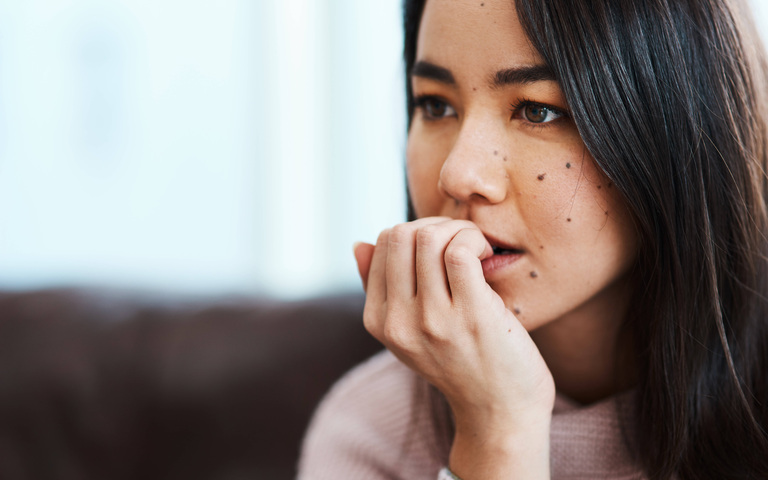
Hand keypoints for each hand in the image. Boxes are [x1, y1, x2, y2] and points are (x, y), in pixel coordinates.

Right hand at [354, 217, 553, 478]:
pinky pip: (460, 252)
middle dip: (436, 224)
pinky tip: (487, 257)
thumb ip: (382, 289)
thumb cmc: (461, 365)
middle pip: (401, 234)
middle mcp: (398, 322)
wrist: (500, 414)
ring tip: (477, 250)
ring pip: (430, 238)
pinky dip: (475, 241)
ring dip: (460, 230)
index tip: (443, 247)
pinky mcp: (471, 316)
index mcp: (379, 322)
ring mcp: (433, 320)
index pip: (381, 244)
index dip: (415, 231)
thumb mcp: (409, 332)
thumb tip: (359, 244)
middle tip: (462, 242)